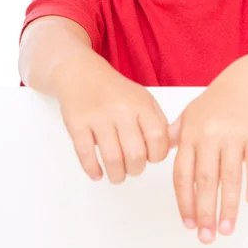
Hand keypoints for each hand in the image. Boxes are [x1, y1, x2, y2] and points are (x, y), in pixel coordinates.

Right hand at [55, 51, 170, 182]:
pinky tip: (97, 173)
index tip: (151, 158)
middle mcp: (121, 110)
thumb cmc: (116, 91)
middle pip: (136, 154)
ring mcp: (98, 117)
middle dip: (136, 169)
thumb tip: (170, 148)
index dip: (157, 155)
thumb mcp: (143, 98)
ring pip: (112, 158)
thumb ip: (158, 121)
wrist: (82, 72)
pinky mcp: (77, 123)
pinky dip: (93, 169)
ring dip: (117, 175)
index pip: (158, 138)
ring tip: (117, 175)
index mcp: (141, 103)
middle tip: (133, 169)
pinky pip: (85, 154)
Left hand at [168, 54, 247, 243]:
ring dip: (228, 206)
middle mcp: (210, 136)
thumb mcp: (191, 112)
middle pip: (205, 180)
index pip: (183, 174)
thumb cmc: (219, 98)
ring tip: (226, 229)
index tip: (188, 223)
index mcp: (191, 133)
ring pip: (230, 177)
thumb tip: (158, 151)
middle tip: (206, 237)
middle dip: (204, 212)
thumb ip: (175, 134)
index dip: (184, 201)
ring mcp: (233, 135)